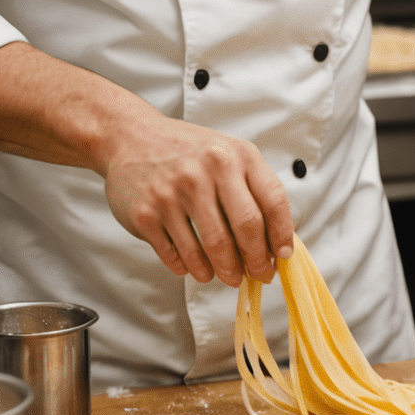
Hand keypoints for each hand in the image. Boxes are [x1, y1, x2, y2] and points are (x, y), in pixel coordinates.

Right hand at [96, 117, 296, 286]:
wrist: (131, 138)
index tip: (282, 255)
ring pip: (210, 248)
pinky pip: (176, 254)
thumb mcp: (229, 154)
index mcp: (236, 155)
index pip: (272, 201)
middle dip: (256, 260)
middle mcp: (207, 171)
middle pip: (245, 228)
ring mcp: (174, 193)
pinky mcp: (146, 214)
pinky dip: (191, 268)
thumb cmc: (187, 150)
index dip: (282, 234)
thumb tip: (274, 237)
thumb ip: (254, 188)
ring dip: (224, 270)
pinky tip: (197, 268)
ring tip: (228, 275)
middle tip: (258, 274)